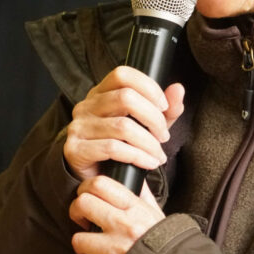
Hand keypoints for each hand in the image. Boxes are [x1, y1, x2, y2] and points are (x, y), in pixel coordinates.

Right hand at [64, 65, 184, 180]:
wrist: (98, 179)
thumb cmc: (122, 146)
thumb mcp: (146, 125)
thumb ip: (164, 109)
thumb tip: (178, 89)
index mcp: (101, 93)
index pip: (122, 74)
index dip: (148, 86)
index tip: (164, 106)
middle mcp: (86, 105)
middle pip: (126, 98)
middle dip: (153, 118)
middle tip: (164, 135)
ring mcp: (78, 126)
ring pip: (122, 126)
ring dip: (149, 143)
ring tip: (159, 154)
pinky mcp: (75, 149)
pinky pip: (112, 148)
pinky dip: (138, 156)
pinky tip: (148, 163)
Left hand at [70, 176, 164, 253]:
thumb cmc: (163, 239)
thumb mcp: (155, 210)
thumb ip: (141, 192)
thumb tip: (132, 173)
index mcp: (134, 207)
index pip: (100, 184)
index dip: (86, 187)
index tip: (86, 194)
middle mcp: (124, 225)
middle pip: (82, 204)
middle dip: (77, 211)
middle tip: (84, 218)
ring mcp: (115, 248)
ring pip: (78, 239)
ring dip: (83, 243)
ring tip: (94, 244)